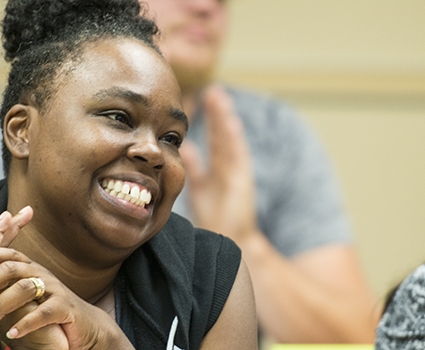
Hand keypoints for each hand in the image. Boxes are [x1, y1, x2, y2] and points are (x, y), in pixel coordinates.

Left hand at [0, 208, 130, 349]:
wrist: (85, 326)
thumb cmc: (50, 310)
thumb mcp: (24, 293)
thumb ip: (3, 280)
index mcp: (31, 269)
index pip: (9, 253)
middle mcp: (41, 274)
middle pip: (10, 268)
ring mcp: (54, 289)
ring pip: (24, 288)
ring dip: (2, 306)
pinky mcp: (65, 307)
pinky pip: (43, 312)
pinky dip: (25, 323)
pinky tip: (14, 332)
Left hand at [181, 85, 260, 242]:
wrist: (233, 241)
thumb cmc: (214, 220)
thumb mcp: (197, 191)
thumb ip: (192, 169)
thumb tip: (182, 149)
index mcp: (213, 172)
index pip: (209, 142)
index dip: (206, 122)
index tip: (200, 102)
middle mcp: (226, 169)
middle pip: (220, 135)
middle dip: (216, 114)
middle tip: (211, 92)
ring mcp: (235, 172)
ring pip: (228, 139)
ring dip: (223, 119)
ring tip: (218, 98)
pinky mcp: (242, 179)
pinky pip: (237, 153)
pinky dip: (233, 137)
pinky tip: (230, 122)